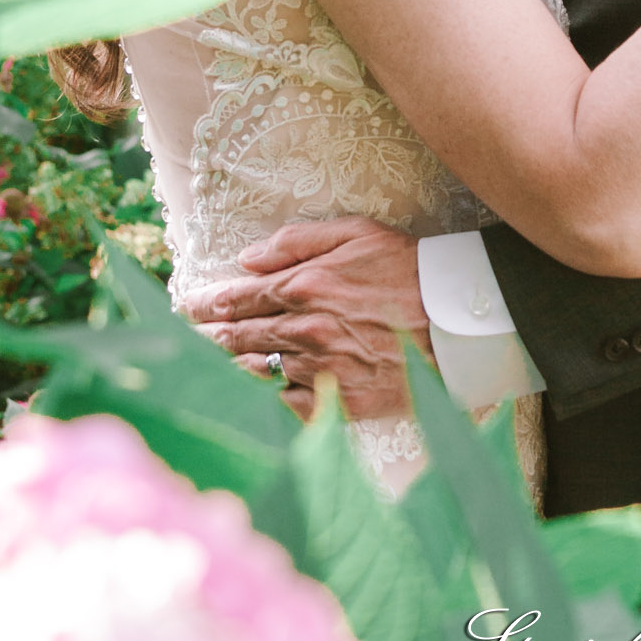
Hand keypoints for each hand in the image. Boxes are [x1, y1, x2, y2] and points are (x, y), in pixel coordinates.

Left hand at [179, 217, 430, 421]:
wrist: (457, 318)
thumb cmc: (408, 268)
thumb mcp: (355, 233)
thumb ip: (296, 242)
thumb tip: (247, 258)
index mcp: (304, 285)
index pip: (239, 297)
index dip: (207, 304)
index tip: (187, 308)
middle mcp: (305, 329)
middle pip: (239, 338)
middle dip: (207, 338)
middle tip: (183, 341)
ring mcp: (321, 368)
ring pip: (258, 373)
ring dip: (228, 371)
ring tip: (206, 370)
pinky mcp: (341, 401)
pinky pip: (289, 407)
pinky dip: (267, 402)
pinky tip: (252, 398)